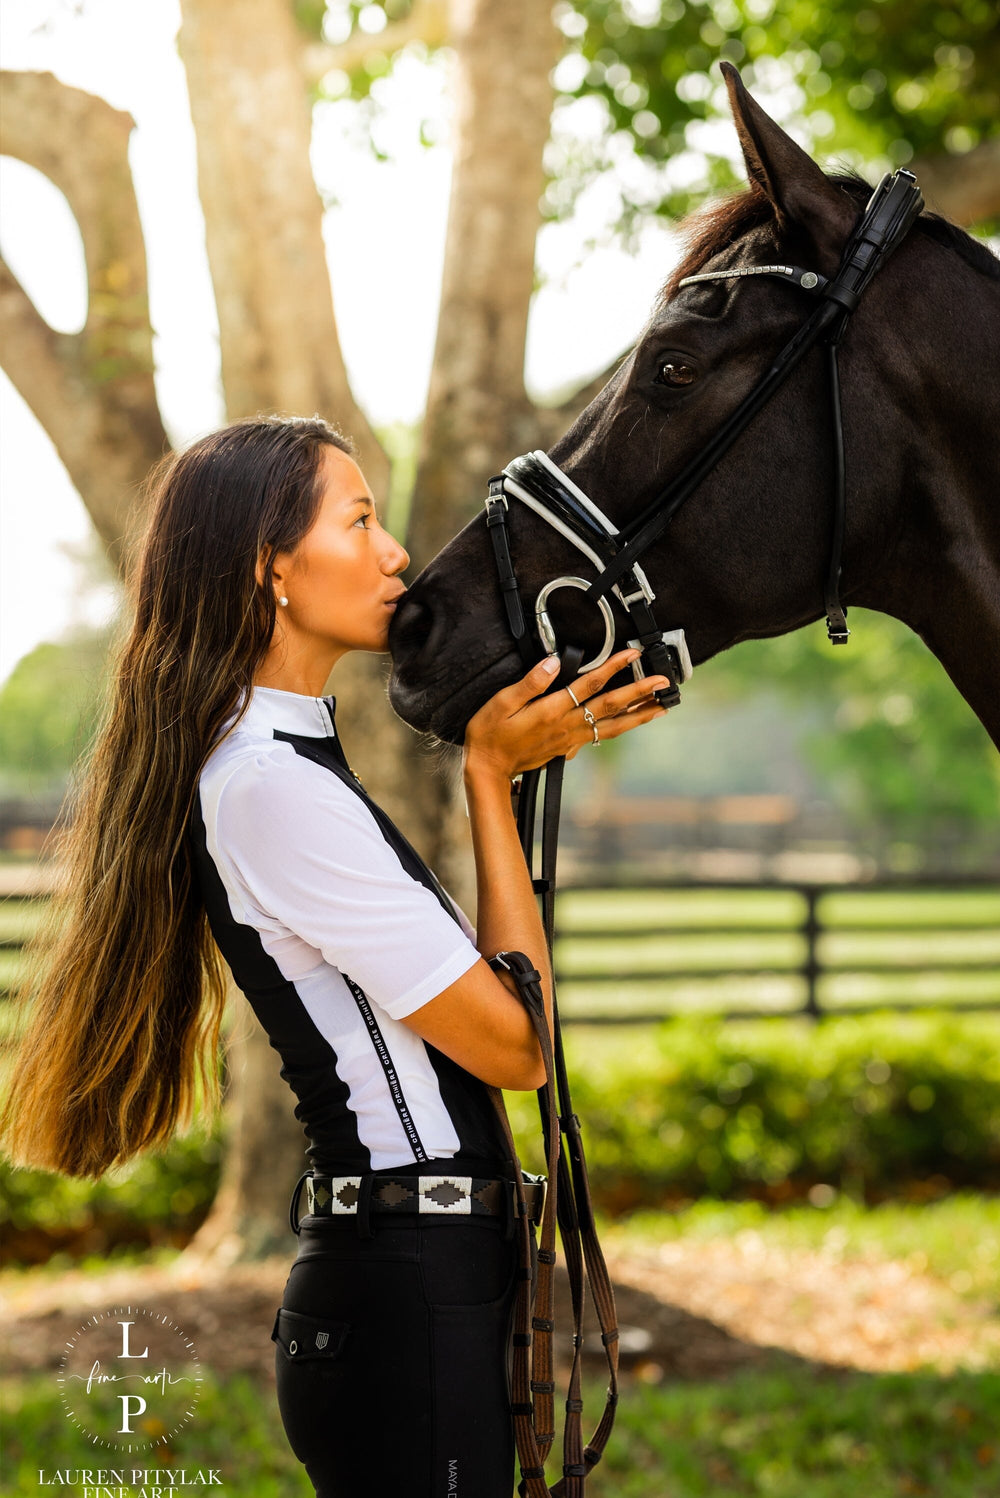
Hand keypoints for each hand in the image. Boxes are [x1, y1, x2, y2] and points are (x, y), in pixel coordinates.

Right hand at [463, 648, 670, 782]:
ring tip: (663, 706)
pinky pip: (603, 735)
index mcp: (552, 711)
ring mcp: (571, 739)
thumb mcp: (501, 703)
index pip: (589, 684)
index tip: (632, 654)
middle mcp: (567, 725)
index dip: (613, 667)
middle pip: (611, 706)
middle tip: (665, 682)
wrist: (488, 770)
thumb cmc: (490, 734)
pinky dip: (623, 727)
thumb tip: (553, 663)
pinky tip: (632, 722)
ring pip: (614, 725)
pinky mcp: (569, 747)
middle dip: (641, 692)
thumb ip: (530, 683)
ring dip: (640, 714)